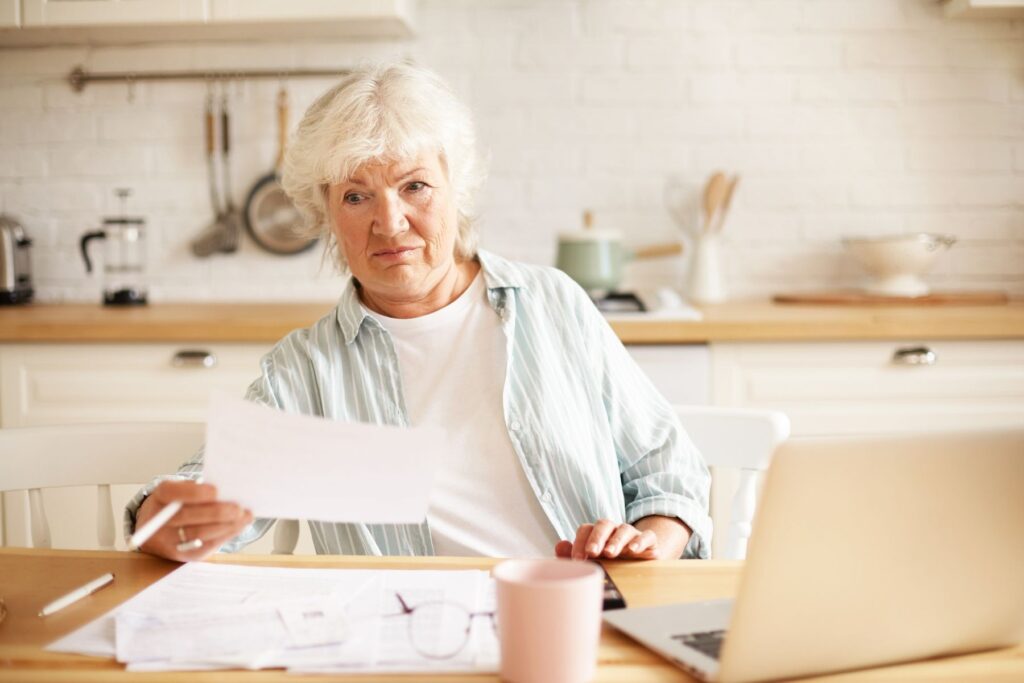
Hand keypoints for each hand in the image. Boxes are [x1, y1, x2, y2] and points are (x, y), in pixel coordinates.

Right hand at [134, 480, 252, 561]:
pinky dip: (225, 535)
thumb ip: (199, 489)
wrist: (158, 529)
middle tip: (238, 508)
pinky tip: (238, 527)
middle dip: (217, 513)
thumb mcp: (182, 489)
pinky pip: (205, 547)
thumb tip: (227, 492)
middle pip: (188, 517)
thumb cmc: (178, 503)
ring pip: (199, 534)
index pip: (172, 494)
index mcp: (160, 497)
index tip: (215, 490)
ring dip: (226, 526)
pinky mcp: (182, 555)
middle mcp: (158, 521)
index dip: (194, 493)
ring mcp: (168, 541)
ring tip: (244, 517)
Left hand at [555, 519, 658, 560]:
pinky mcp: (649, 541)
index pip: (586, 530)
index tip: (577, 559)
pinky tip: (634, 551)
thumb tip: (559, 546)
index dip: (580, 542)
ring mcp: (632, 534)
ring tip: (610, 553)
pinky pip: (647, 536)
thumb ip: (573, 555)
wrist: (642, 561)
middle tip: (592, 552)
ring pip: (624, 529)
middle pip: (604, 524)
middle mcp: (614, 530)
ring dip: (616, 541)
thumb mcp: (593, 560)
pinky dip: (640, 541)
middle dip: (597, 538)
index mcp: (597, 534)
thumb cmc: (613, 560)